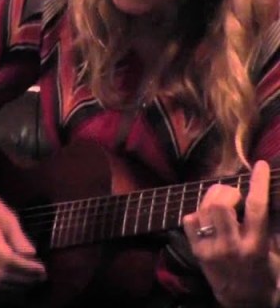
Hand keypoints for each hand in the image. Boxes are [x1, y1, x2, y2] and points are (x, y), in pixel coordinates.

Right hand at [0, 180, 46, 289]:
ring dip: (15, 283)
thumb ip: (19, 238)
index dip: (26, 267)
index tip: (42, 269)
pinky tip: (18, 278)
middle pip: (2, 274)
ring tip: (32, 279)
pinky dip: (6, 282)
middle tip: (41, 277)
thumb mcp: (7, 217)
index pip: (8, 260)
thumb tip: (32, 255)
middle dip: (23, 278)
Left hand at [182, 160, 275, 307]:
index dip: (258, 183)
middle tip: (234, 192)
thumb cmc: (266, 276)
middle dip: (227, 191)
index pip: (257, 208)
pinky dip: (198, 212)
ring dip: (212, 197)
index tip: (260, 165)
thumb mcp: (276, 254)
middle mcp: (231, 246)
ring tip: (222, 199)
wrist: (244, 302)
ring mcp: (211, 249)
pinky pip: (189, 221)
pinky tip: (208, 215)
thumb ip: (271, 228)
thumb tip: (266, 198)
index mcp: (257, 246)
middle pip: (221, 206)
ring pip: (203, 210)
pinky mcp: (196, 252)